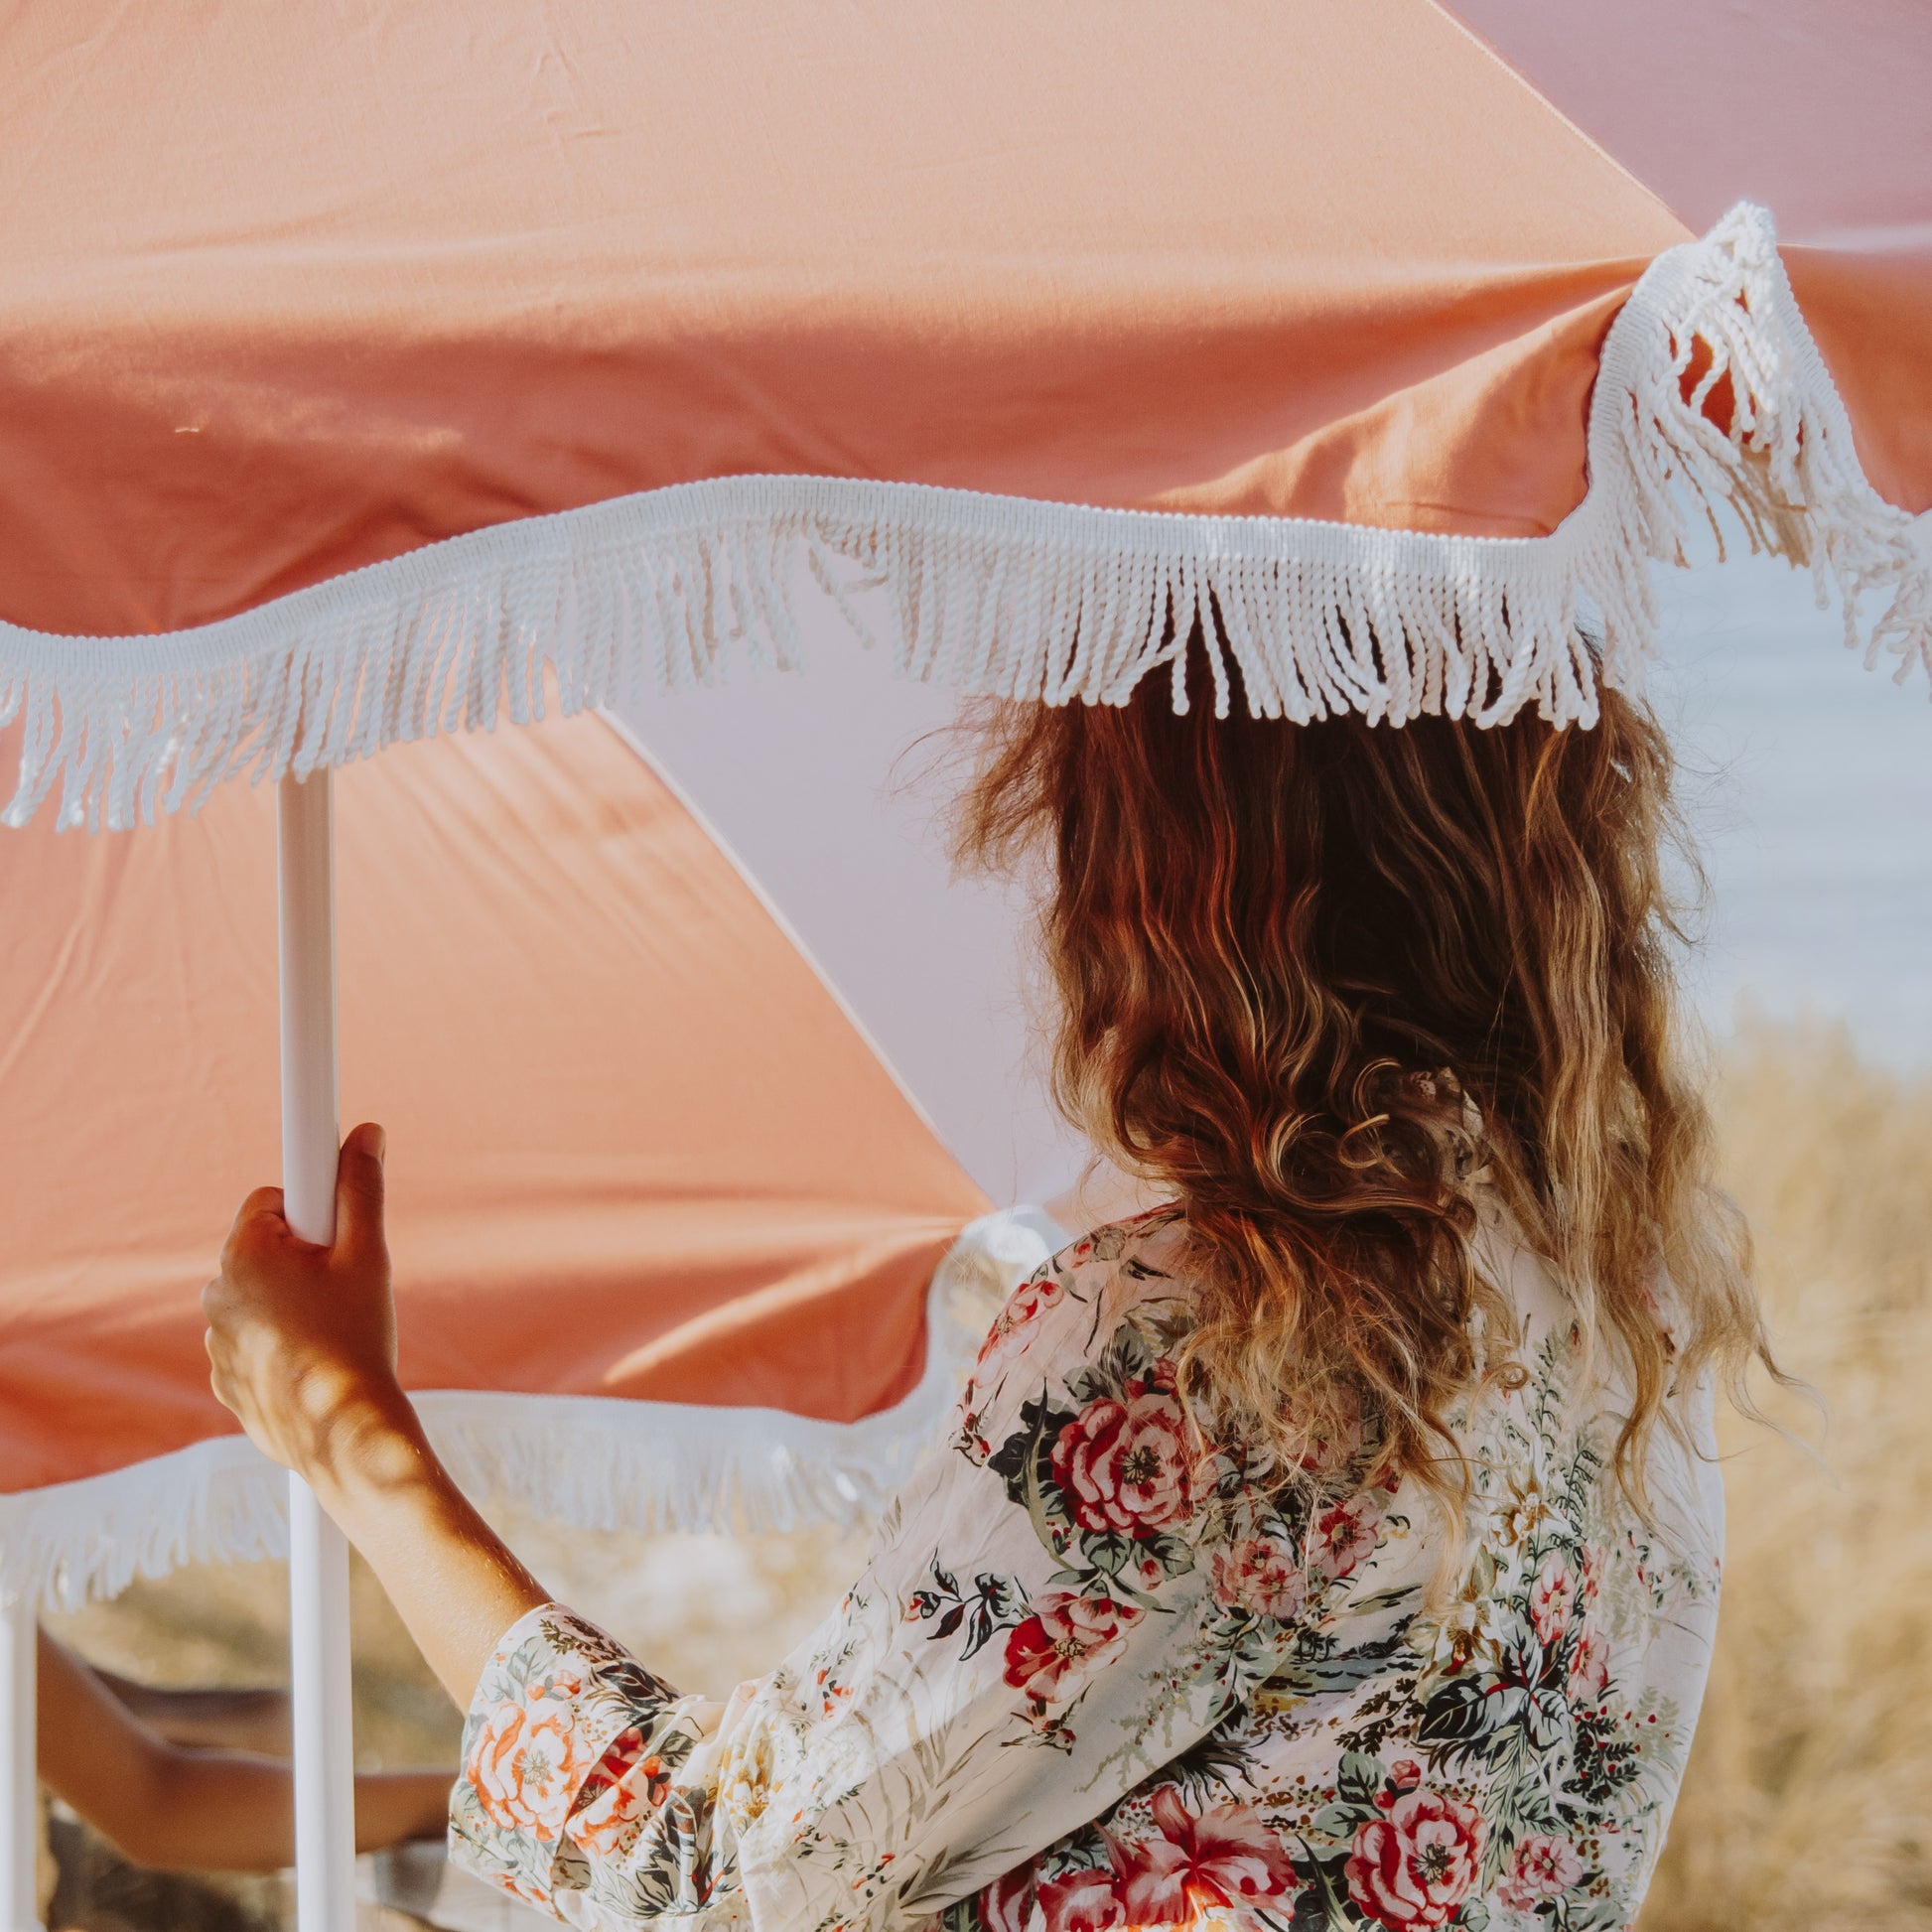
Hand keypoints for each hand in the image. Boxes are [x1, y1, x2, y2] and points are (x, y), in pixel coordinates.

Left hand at [203, 1122, 416, 1489]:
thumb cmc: (357, 1337)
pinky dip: (280, 1344)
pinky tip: (317, 1361)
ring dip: (291, 1302)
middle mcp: (216, 1293)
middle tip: (344, 1283)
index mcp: (245, 1254)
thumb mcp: (368, 1254)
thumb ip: (362, 1188)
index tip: (332, 1224)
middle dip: (303, 1258)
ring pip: (260, 1298)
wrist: (344, 1431)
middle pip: (266, 1250)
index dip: (312, 1209)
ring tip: (335, 1329)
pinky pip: (254, 1342)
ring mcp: (215, 1341)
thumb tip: (365, 1132)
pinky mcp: (226, 1379)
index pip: (272, 1198)